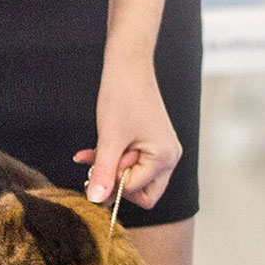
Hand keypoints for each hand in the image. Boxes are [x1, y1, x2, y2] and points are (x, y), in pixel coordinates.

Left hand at [75, 57, 179, 209]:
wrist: (128, 65)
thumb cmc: (122, 95)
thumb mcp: (109, 139)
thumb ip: (104, 172)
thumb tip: (95, 200)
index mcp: (164, 158)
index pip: (138, 192)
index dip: (115, 184)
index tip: (96, 170)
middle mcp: (170, 158)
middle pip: (143, 192)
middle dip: (117, 182)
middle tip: (100, 165)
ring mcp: (163, 151)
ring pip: (136, 178)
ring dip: (112, 170)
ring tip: (94, 154)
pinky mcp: (153, 144)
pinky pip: (134, 164)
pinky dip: (115, 160)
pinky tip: (94, 152)